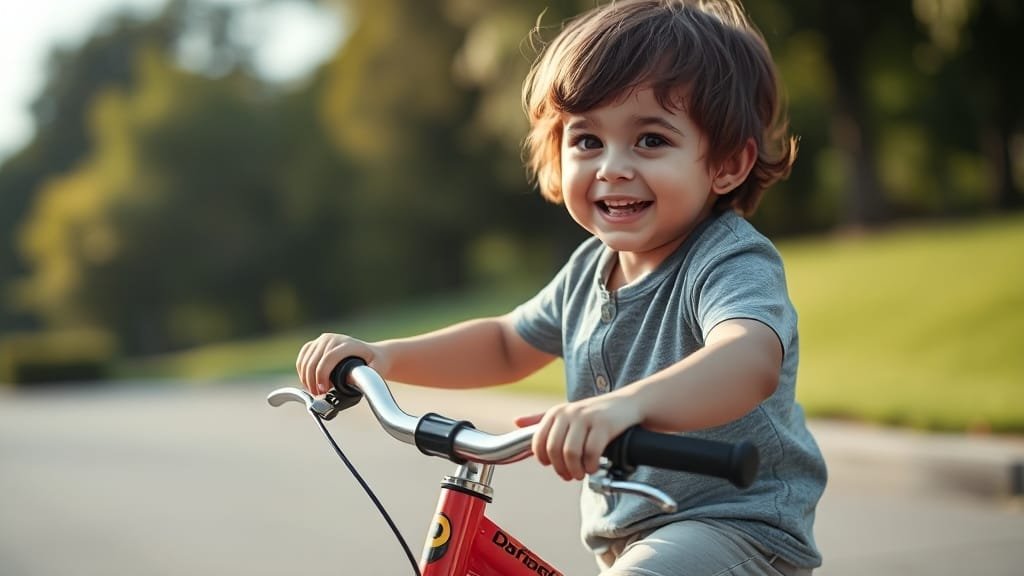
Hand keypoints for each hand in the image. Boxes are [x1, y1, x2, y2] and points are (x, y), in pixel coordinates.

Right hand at [295, 333, 390, 395]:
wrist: (374, 353)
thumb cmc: (376, 363)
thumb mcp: (377, 370)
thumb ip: (368, 377)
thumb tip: (352, 382)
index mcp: (348, 344)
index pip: (328, 358)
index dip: (322, 375)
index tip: (323, 390)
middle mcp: (333, 339)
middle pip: (314, 361)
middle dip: (312, 381)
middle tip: (318, 395)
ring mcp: (324, 339)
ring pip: (306, 359)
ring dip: (306, 377)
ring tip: (314, 390)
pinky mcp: (316, 343)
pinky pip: (303, 356)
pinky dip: (302, 370)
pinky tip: (307, 381)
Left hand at [522, 393, 643, 480]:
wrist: (628, 404)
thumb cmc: (595, 414)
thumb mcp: (566, 414)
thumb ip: (541, 419)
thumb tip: (516, 422)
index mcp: (555, 413)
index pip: (539, 443)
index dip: (545, 460)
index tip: (555, 467)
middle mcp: (568, 413)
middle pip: (554, 450)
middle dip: (561, 468)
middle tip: (570, 475)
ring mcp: (586, 417)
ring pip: (571, 453)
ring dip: (576, 470)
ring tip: (582, 473)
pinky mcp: (604, 424)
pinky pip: (591, 452)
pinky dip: (592, 465)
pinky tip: (594, 467)